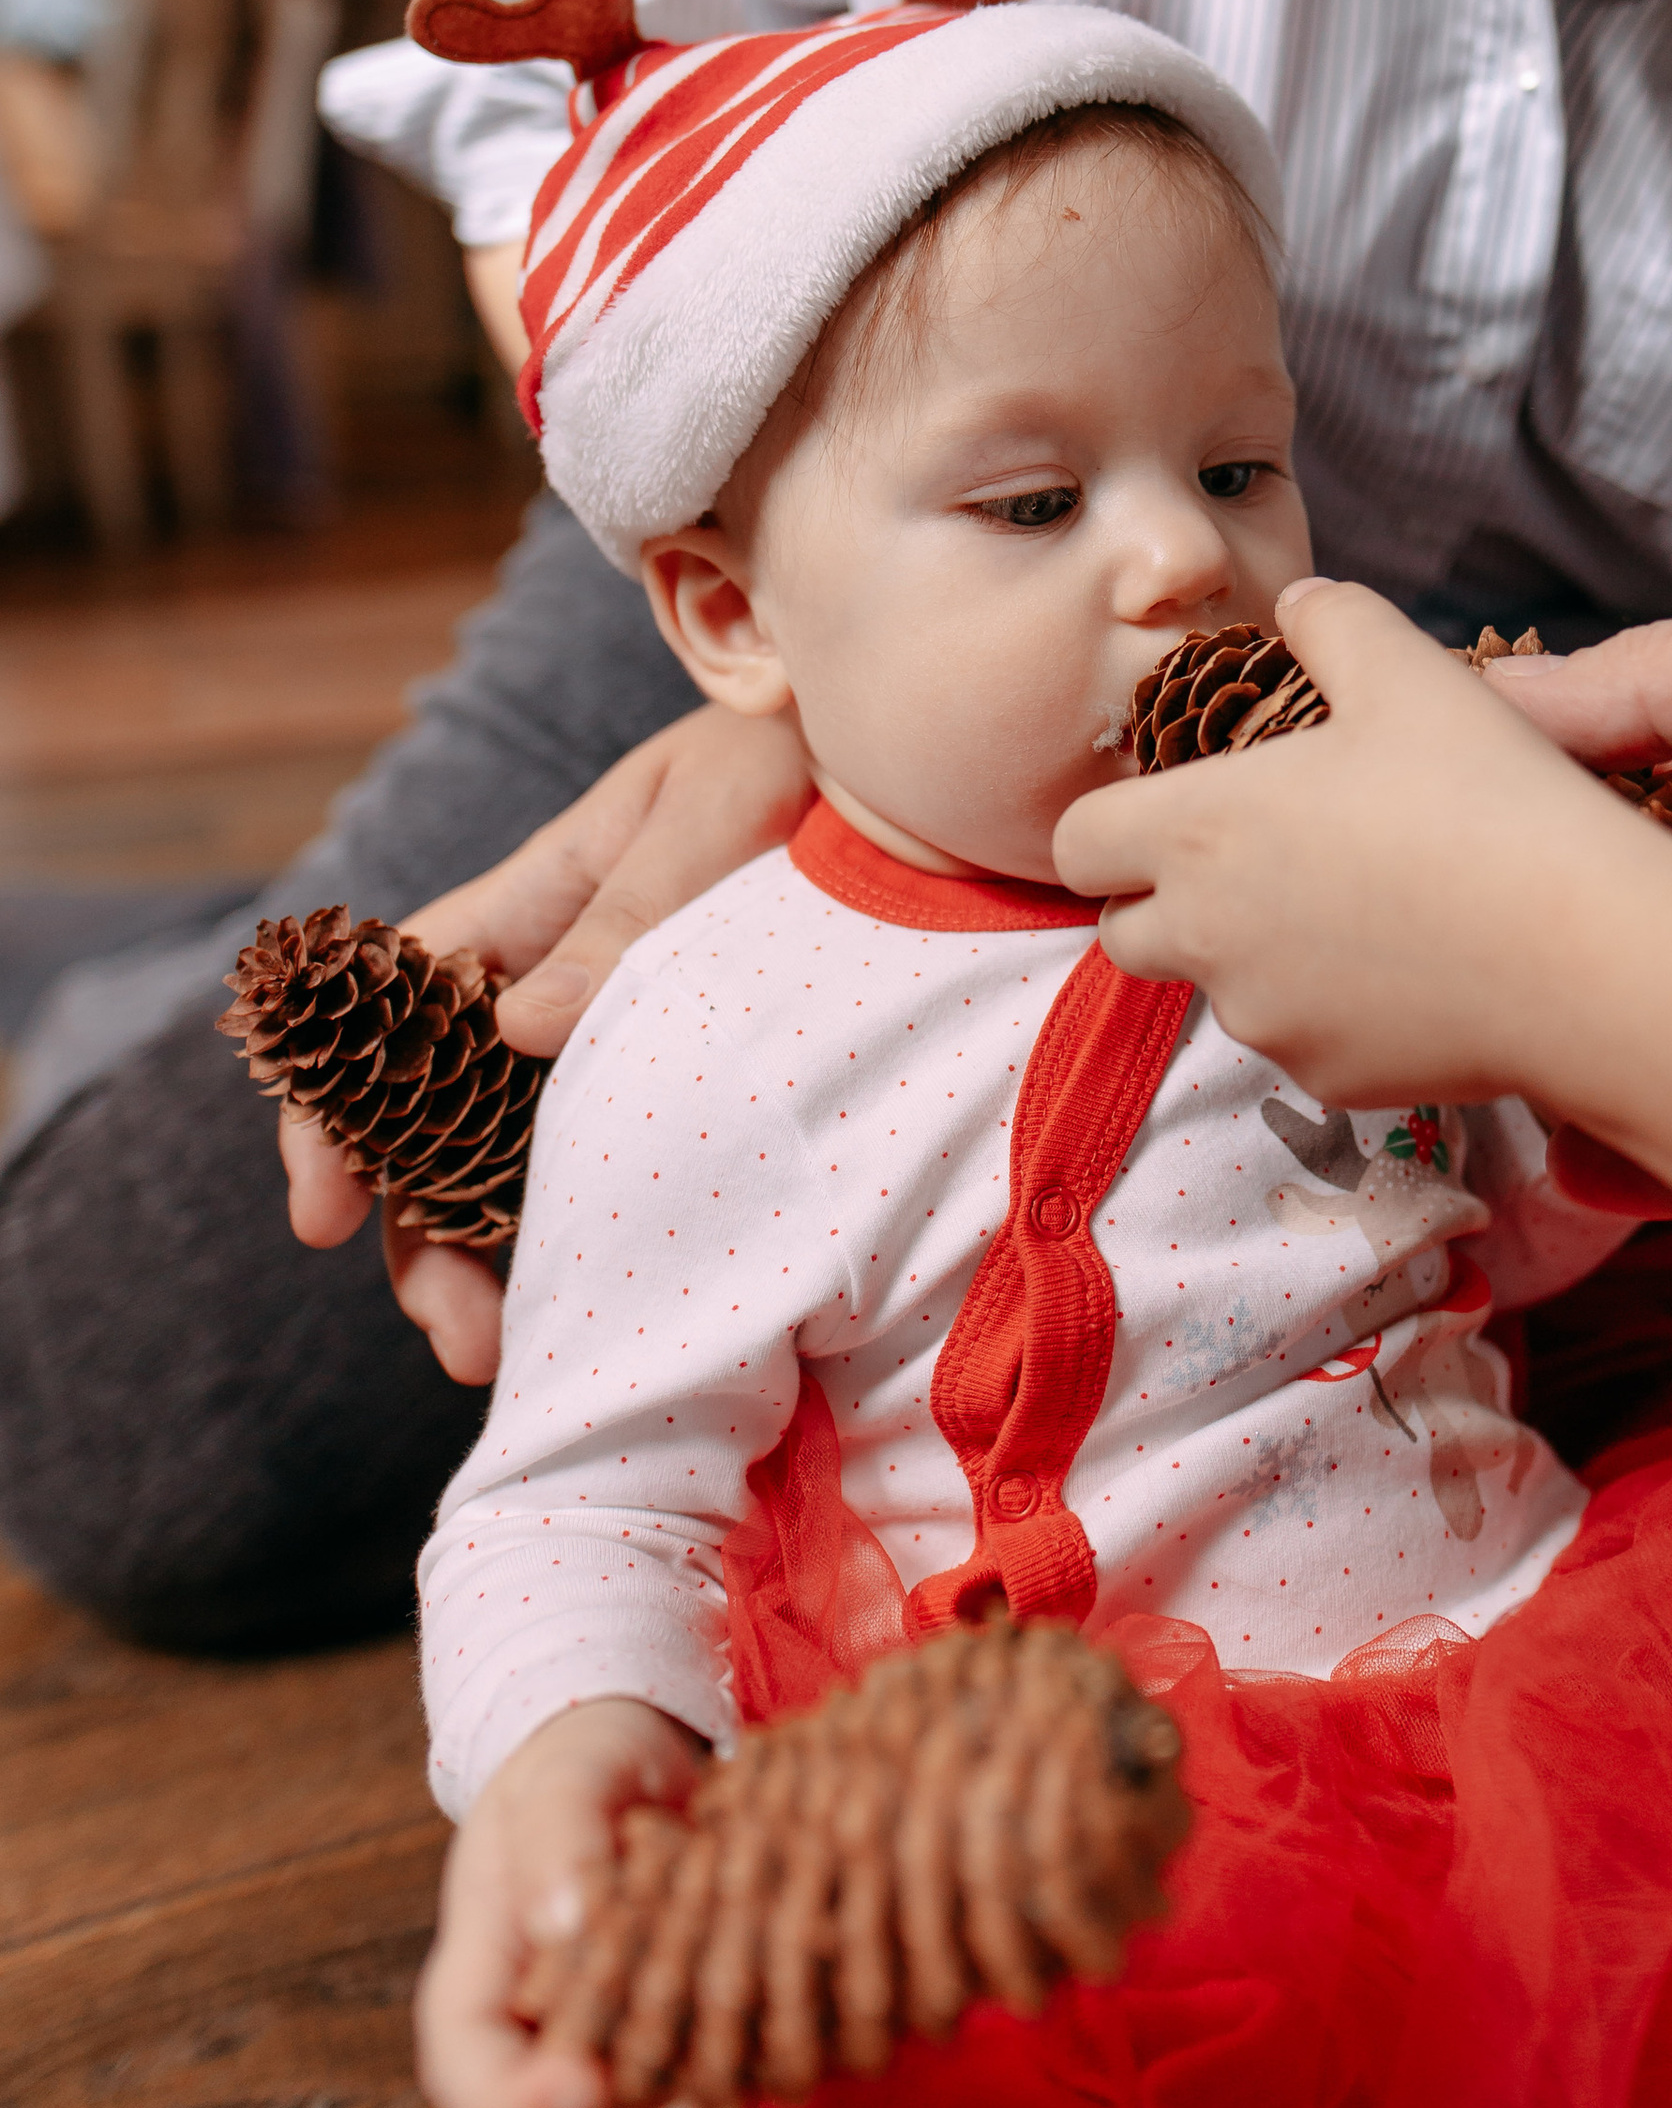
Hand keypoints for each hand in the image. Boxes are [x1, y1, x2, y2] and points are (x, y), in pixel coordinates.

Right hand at [284, 703, 812, 1379]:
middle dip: (424, 1241)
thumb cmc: (796, 749)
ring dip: (499, 1266)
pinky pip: (618, 1174)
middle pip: (436, 1127)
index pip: (384, 1012)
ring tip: (521, 1358)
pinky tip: (611, 1316)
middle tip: (467, 1339)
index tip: (324, 1213)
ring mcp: (617, 1041)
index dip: (332, 1112)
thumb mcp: (715, 810)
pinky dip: (594, 1245)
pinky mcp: (693, 1085)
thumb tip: (520, 1031)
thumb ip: (629, 911)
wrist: (911, 762)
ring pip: (516, 1169)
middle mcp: (553, 985)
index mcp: (531, 904)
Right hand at [414, 1698, 743, 2107]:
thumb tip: (566, 1916)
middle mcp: (527, 2058)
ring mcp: (595, 2075)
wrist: (634, 1771)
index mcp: (476, 1995)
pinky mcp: (668, 2068)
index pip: (474, 2085)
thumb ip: (556, 1838)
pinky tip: (777, 2079)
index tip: (586, 2087)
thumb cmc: (582, 1767)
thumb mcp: (566, 1776)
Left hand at [1053, 580, 1671, 1103]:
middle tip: (1262, 857)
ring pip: (1215, 990)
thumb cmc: (1485, 798)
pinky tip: (1411, 964)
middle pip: (1124, 933)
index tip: (1178, 803)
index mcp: (1197, 832)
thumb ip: (1331, 621)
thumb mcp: (1406, 671)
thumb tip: (1299, 604)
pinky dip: (1327, 1009)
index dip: (1111, 822)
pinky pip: (1296, 1040)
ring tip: (1360, 903)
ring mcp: (1262, 1020)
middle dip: (1167, 899)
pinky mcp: (1326, 1080)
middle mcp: (1205, 939)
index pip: (1075, 844)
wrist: (1582, 951)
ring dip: (1252, 955)